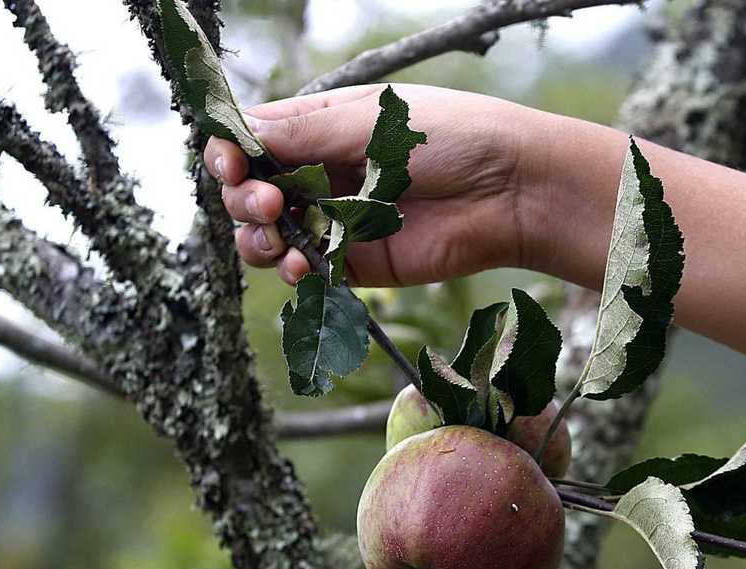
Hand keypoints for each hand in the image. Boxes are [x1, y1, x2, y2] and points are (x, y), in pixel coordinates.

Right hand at [204, 84, 539, 285]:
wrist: (514, 192)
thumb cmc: (455, 138)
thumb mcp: (374, 121)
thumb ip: (306, 132)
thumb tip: (241, 133)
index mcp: (326, 126)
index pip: (255, 139)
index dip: (231, 152)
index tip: (230, 163)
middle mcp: (326, 172)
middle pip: (251, 189)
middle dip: (242, 196)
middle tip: (268, 201)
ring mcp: (339, 219)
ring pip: (269, 234)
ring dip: (256, 235)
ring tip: (278, 228)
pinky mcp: (358, 263)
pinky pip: (307, 270)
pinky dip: (291, 270)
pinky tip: (299, 264)